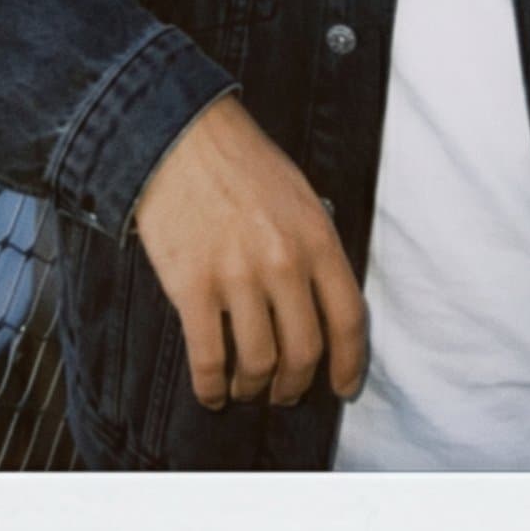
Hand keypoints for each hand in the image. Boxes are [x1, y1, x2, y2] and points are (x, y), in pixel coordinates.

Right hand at [132, 94, 366, 410]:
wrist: (180, 136)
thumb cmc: (241, 163)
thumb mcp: (299, 195)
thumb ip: (314, 246)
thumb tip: (319, 301)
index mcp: (317, 238)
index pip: (347, 319)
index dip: (349, 363)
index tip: (343, 386)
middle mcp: (283, 263)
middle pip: (304, 351)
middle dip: (296, 384)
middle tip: (285, 393)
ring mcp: (237, 278)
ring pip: (258, 362)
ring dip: (254, 387)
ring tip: (247, 388)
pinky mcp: (192, 288)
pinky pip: (208, 358)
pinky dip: (211, 387)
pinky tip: (212, 393)